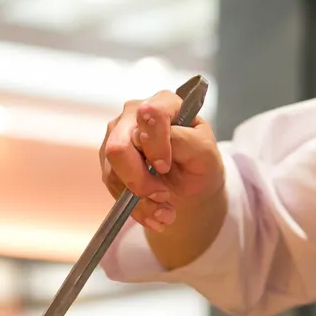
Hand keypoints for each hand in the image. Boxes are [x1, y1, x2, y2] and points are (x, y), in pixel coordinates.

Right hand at [100, 91, 223, 234]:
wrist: (190, 185)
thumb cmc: (200, 162)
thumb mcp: (206, 153)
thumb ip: (184, 140)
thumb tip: (152, 139)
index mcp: (164, 103)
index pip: (149, 115)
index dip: (155, 145)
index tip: (166, 167)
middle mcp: (134, 115)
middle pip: (119, 147)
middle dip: (140, 180)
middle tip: (164, 195)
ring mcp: (117, 136)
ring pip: (114, 172)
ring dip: (141, 199)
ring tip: (166, 210)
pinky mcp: (109, 161)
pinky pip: (113, 186)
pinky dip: (135, 206)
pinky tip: (154, 212)